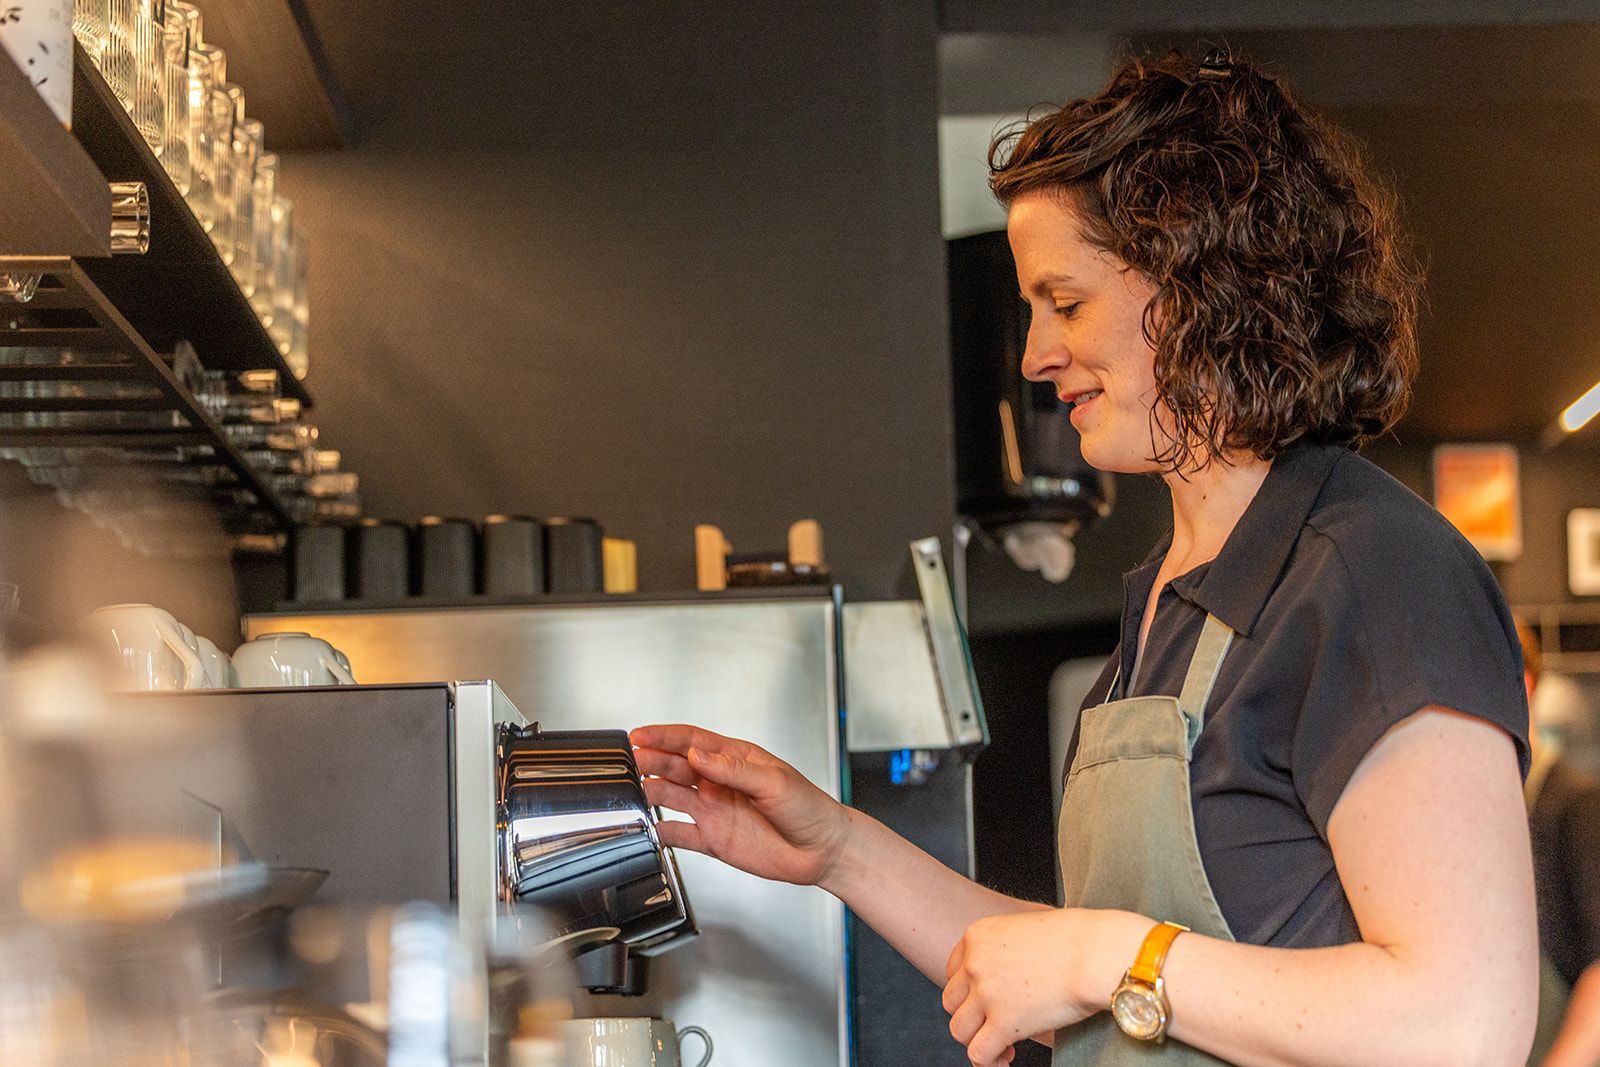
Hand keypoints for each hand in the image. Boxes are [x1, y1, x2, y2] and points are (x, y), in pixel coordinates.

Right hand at [630, 724, 850, 886]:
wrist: (821, 850)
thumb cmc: (808, 808)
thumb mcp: (775, 782)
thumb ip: (734, 770)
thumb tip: (699, 756)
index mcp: (734, 759)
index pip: (691, 741)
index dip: (663, 736)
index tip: (639, 735)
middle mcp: (719, 782)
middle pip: (675, 766)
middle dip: (650, 761)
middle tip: (628, 761)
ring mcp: (714, 810)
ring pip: (672, 796)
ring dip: (651, 791)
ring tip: (631, 790)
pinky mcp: (714, 839)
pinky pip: (681, 834)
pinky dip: (662, 832)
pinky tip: (648, 830)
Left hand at [943, 908, 1142, 1065]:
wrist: (1099, 953)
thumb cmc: (1081, 938)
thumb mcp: (1029, 928)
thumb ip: (1009, 948)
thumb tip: (1014, 975)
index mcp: (978, 936)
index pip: (954, 971)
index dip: (970, 992)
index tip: (987, 1002)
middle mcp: (975, 963)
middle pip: (952, 1001)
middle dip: (973, 1016)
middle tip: (996, 1025)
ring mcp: (987, 993)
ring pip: (959, 1030)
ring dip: (978, 1041)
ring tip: (1002, 1048)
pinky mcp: (1005, 1022)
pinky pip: (979, 1053)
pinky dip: (989, 1061)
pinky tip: (1005, 1059)